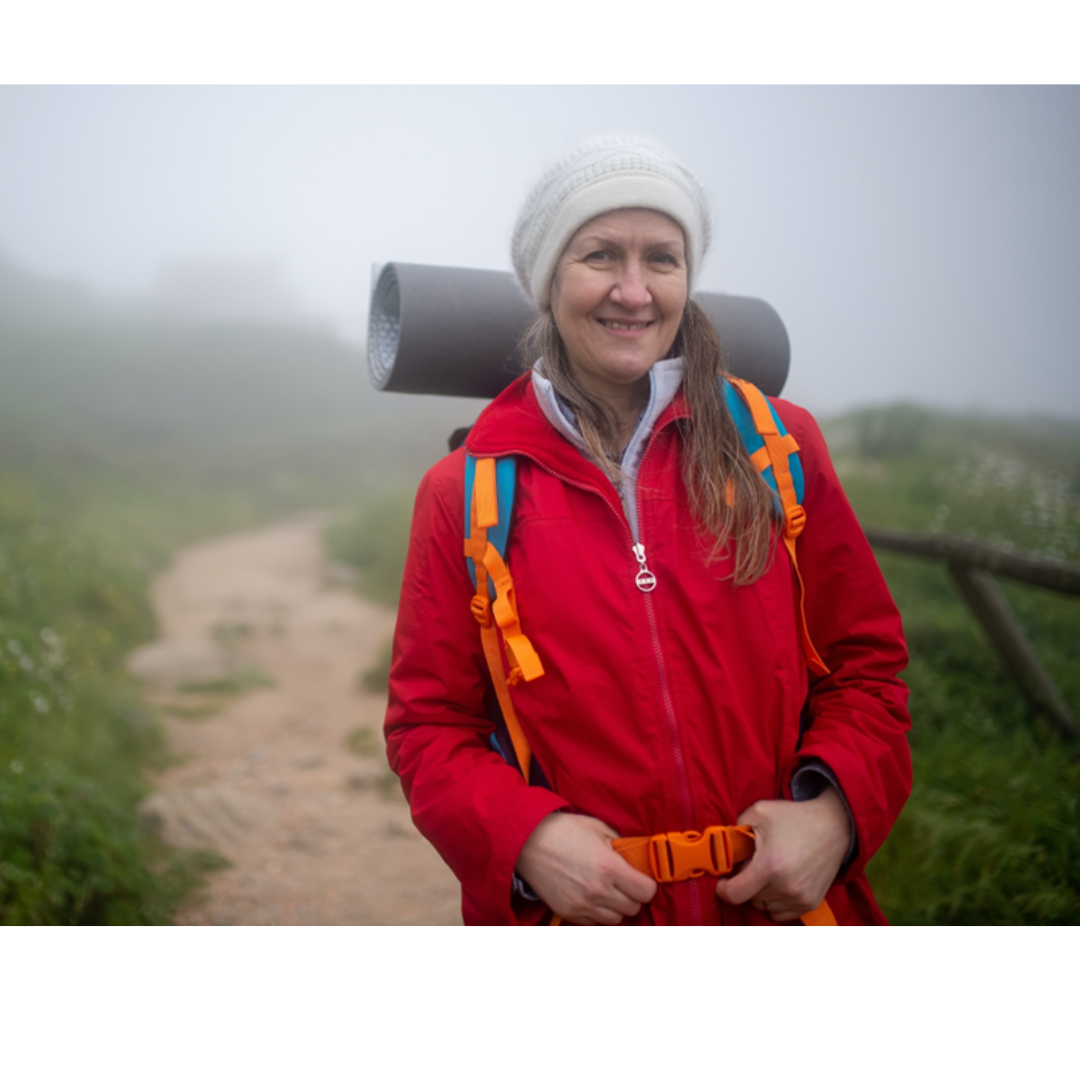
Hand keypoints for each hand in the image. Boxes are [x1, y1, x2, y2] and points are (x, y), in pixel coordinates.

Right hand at [515, 813, 657, 924]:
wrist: (527, 842)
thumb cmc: (563, 830)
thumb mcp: (598, 828)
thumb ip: (620, 844)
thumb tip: (634, 857)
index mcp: (609, 867)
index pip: (646, 892)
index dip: (647, 884)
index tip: (641, 878)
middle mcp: (598, 891)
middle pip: (633, 907)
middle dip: (632, 895)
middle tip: (624, 882)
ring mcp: (582, 905)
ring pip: (616, 919)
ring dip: (616, 906)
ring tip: (607, 890)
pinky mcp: (568, 913)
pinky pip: (594, 922)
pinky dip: (598, 913)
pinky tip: (591, 896)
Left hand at [714, 787, 850, 921]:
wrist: (834, 826)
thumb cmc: (794, 818)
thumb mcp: (759, 811)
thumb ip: (734, 828)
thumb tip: (720, 847)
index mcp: (769, 866)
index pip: (734, 894)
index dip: (723, 888)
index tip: (723, 879)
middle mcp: (785, 887)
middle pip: (749, 897)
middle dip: (745, 882)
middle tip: (752, 863)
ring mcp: (800, 898)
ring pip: (763, 906)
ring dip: (760, 892)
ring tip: (769, 870)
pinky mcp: (810, 903)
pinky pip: (780, 913)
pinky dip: (775, 901)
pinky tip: (779, 882)